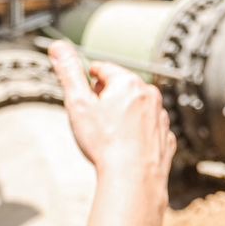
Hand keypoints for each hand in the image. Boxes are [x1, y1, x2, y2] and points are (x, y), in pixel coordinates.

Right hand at [48, 40, 175, 178]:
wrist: (133, 178)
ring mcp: (160, 117)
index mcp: (128, 82)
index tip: (83, 95)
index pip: (103, 69)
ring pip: (136, 108)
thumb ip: (68, 72)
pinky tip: (125, 147)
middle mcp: (149, 95)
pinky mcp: (166, 138)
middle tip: (93, 118)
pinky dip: (137, 134)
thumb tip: (58, 47)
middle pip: (121, 87)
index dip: (88, 81)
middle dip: (105, 98)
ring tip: (108, 136)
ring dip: (122, 115)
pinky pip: (148, 128)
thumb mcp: (78, 103)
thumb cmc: (105, 142)